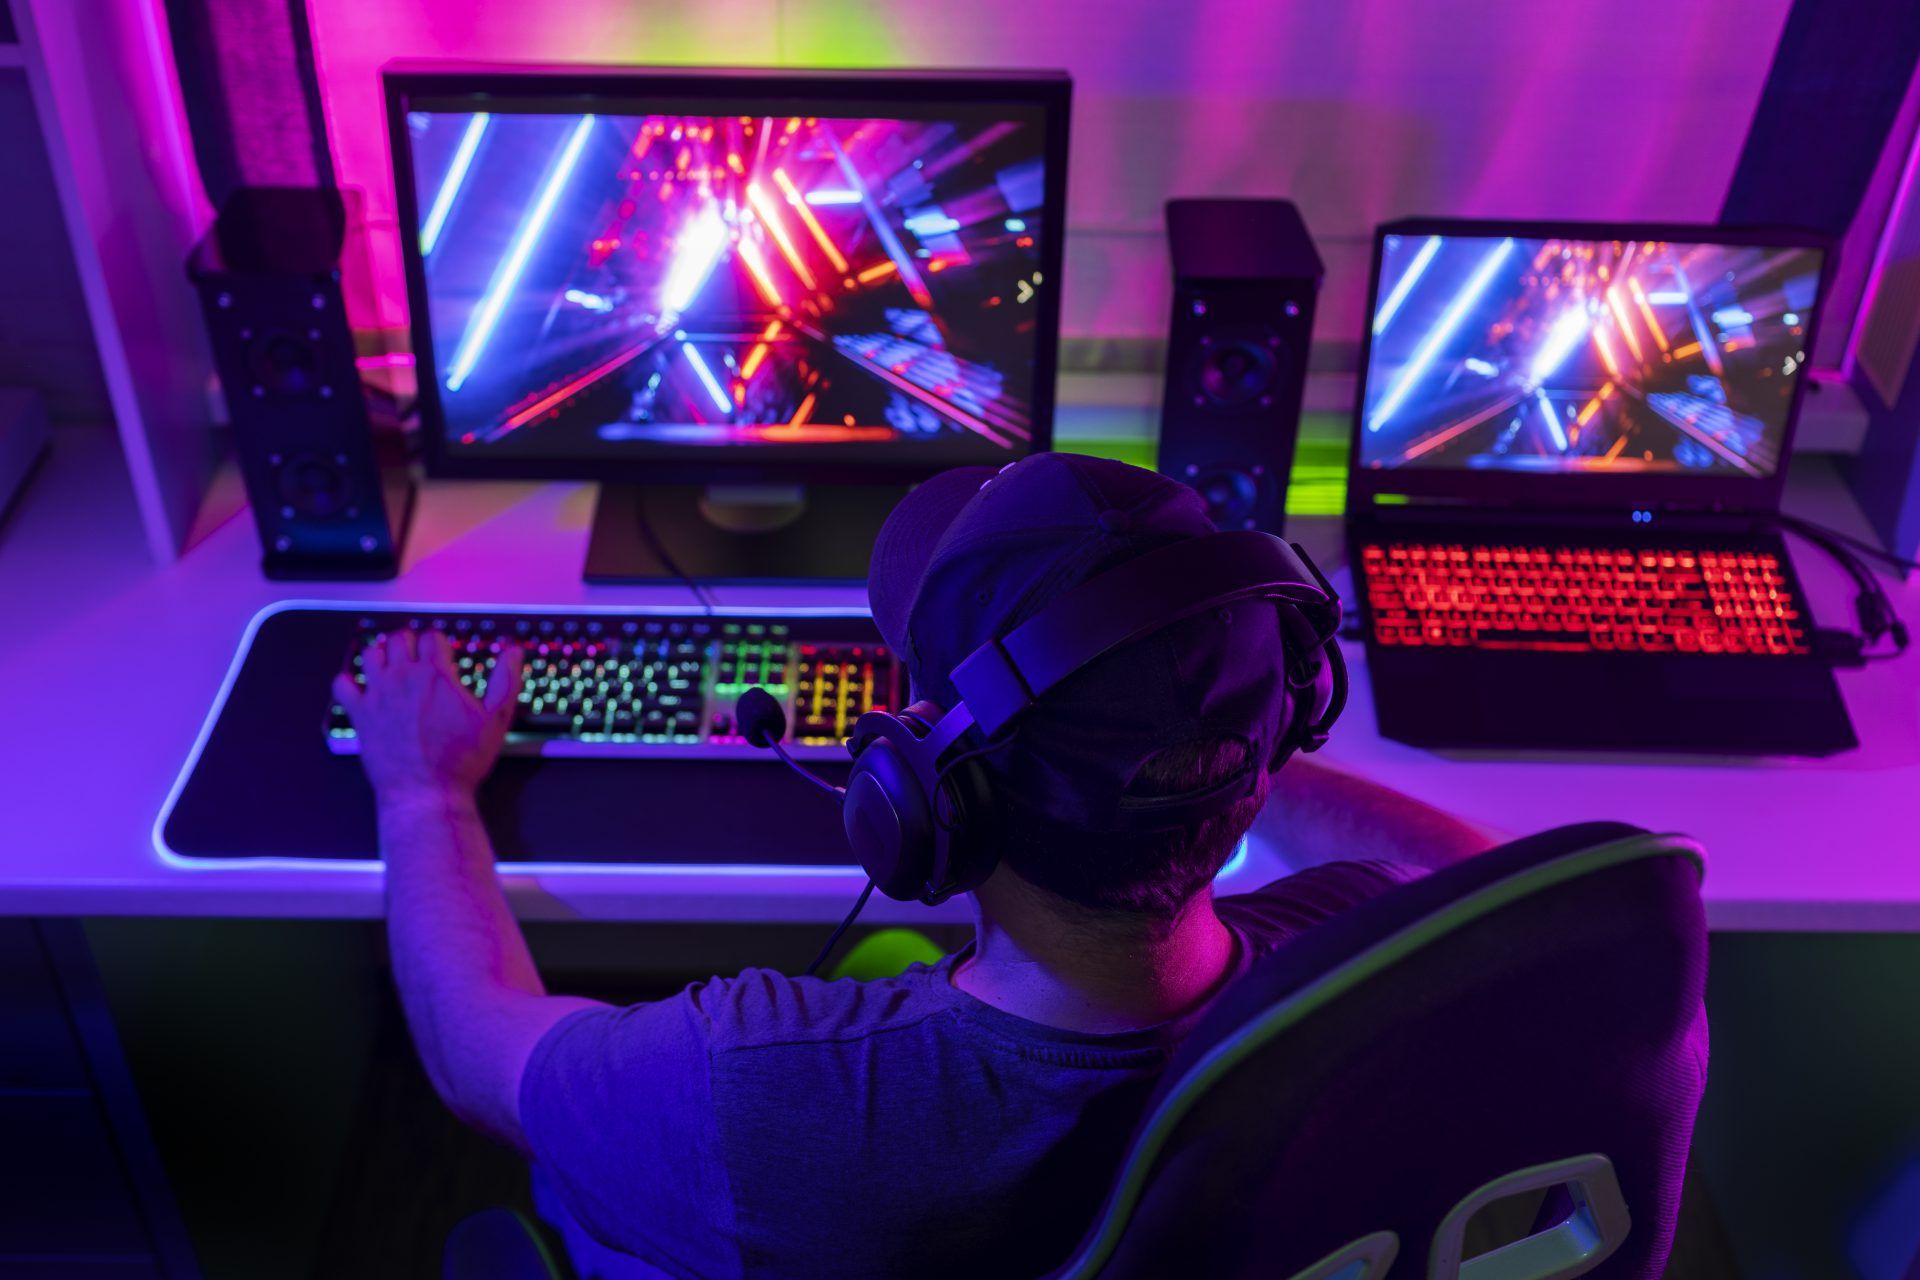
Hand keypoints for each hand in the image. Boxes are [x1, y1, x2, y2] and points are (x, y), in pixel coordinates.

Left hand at [332, 630, 523, 805]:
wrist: (426, 792)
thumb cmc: (461, 760)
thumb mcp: (496, 720)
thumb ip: (506, 680)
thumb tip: (514, 653)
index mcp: (435, 675)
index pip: (432, 637)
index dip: (439, 642)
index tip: (442, 652)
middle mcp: (403, 678)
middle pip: (400, 639)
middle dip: (410, 642)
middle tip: (416, 653)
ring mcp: (378, 694)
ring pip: (371, 654)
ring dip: (381, 653)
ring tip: (390, 662)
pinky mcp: (361, 714)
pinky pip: (343, 685)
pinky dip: (348, 681)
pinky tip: (359, 686)